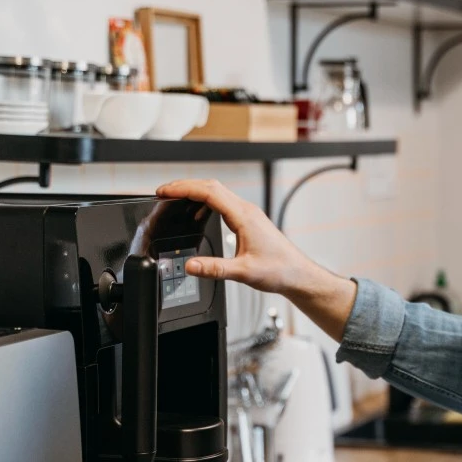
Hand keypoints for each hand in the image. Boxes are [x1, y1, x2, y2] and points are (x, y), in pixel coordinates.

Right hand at [155, 179, 357, 340]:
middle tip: (163, 193)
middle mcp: (246, 210)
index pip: (209, 192)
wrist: (298, 274)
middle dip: (184, 186)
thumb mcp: (243, 272)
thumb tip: (190, 266)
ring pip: (217, 193)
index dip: (184, 189)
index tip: (165, 192)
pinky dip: (206, 203)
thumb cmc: (279, 271)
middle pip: (211, 187)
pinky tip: (198, 214)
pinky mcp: (249, 220)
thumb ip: (214, 269)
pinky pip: (224, 203)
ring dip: (195, 193)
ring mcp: (248, 214)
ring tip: (176, 201)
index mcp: (244, 216)